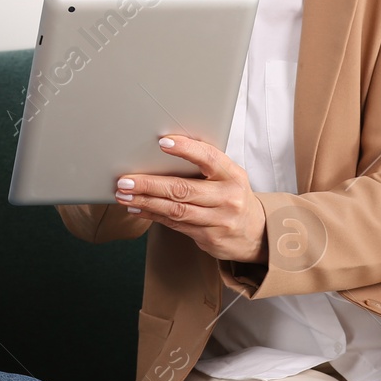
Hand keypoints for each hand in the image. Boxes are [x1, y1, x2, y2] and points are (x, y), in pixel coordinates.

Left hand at [115, 134, 267, 262]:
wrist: (256, 233)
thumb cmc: (234, 196)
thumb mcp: (229, 176)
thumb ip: (205, 166)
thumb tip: (164, 149)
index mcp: (233, 175)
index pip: (209, 158)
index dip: (186, 149)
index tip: (163, 142)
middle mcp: (227, 198)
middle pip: (183, 189)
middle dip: (150, 184)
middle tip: (125, 180)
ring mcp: (219, 220)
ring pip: (175, 210)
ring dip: (146, 201)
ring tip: (124, 194)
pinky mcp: (209, 238)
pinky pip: (175, 225)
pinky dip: (153, 215)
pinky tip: (137, 208)